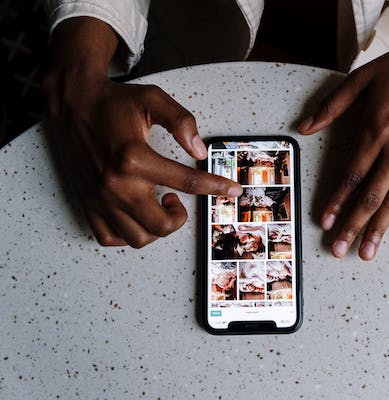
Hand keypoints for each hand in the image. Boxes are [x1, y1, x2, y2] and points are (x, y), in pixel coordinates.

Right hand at [43, 18, 241, 247]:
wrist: (72, 103)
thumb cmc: (113, 102)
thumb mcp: (153, 99)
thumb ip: (181, 121)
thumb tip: (200, 150)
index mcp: (134, 157)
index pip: (187, 181)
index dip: (216, 187)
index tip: (233, 190)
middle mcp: (116, 183)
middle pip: (162, 224)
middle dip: (180, 217)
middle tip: (177, 198)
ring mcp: (100, 198)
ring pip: (138, 238)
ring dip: (157, 228)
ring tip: (157, 205)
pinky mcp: (87, 204)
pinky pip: (110, 238)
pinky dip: (129, 234)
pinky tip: (138, 215)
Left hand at [298, 0, 388, 259]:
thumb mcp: (359, 80)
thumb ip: (330, 107)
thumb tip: (302, 128)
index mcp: (373, 131)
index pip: (350, 176)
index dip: (336, 202)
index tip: (325, 223)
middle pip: (370, 196)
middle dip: (352, 226)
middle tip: (339, 250)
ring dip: (380, 228)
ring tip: (368, 252)